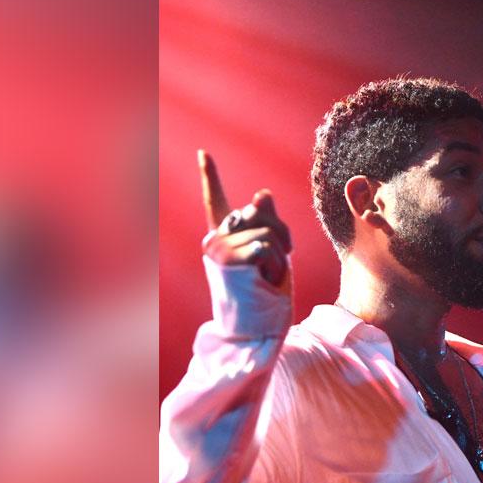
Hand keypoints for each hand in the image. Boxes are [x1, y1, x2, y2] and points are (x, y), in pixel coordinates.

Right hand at [198, 149, 291, 289]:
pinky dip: (276, 265)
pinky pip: (266, 246)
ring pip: (266, 230)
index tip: (203, 153)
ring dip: (279, 257)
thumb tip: (262, 192)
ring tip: (267, 278)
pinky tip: (265, 280)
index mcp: (223, 237)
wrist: (254, 330)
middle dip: (280, 236)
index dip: (210, 176)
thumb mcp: (271, 252)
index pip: (215, 201)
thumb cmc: (263, 295)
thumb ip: (267, 222)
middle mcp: (214, 241)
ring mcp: (218, 250)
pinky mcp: (228, 259)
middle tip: (272, 268)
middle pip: (258, 212)